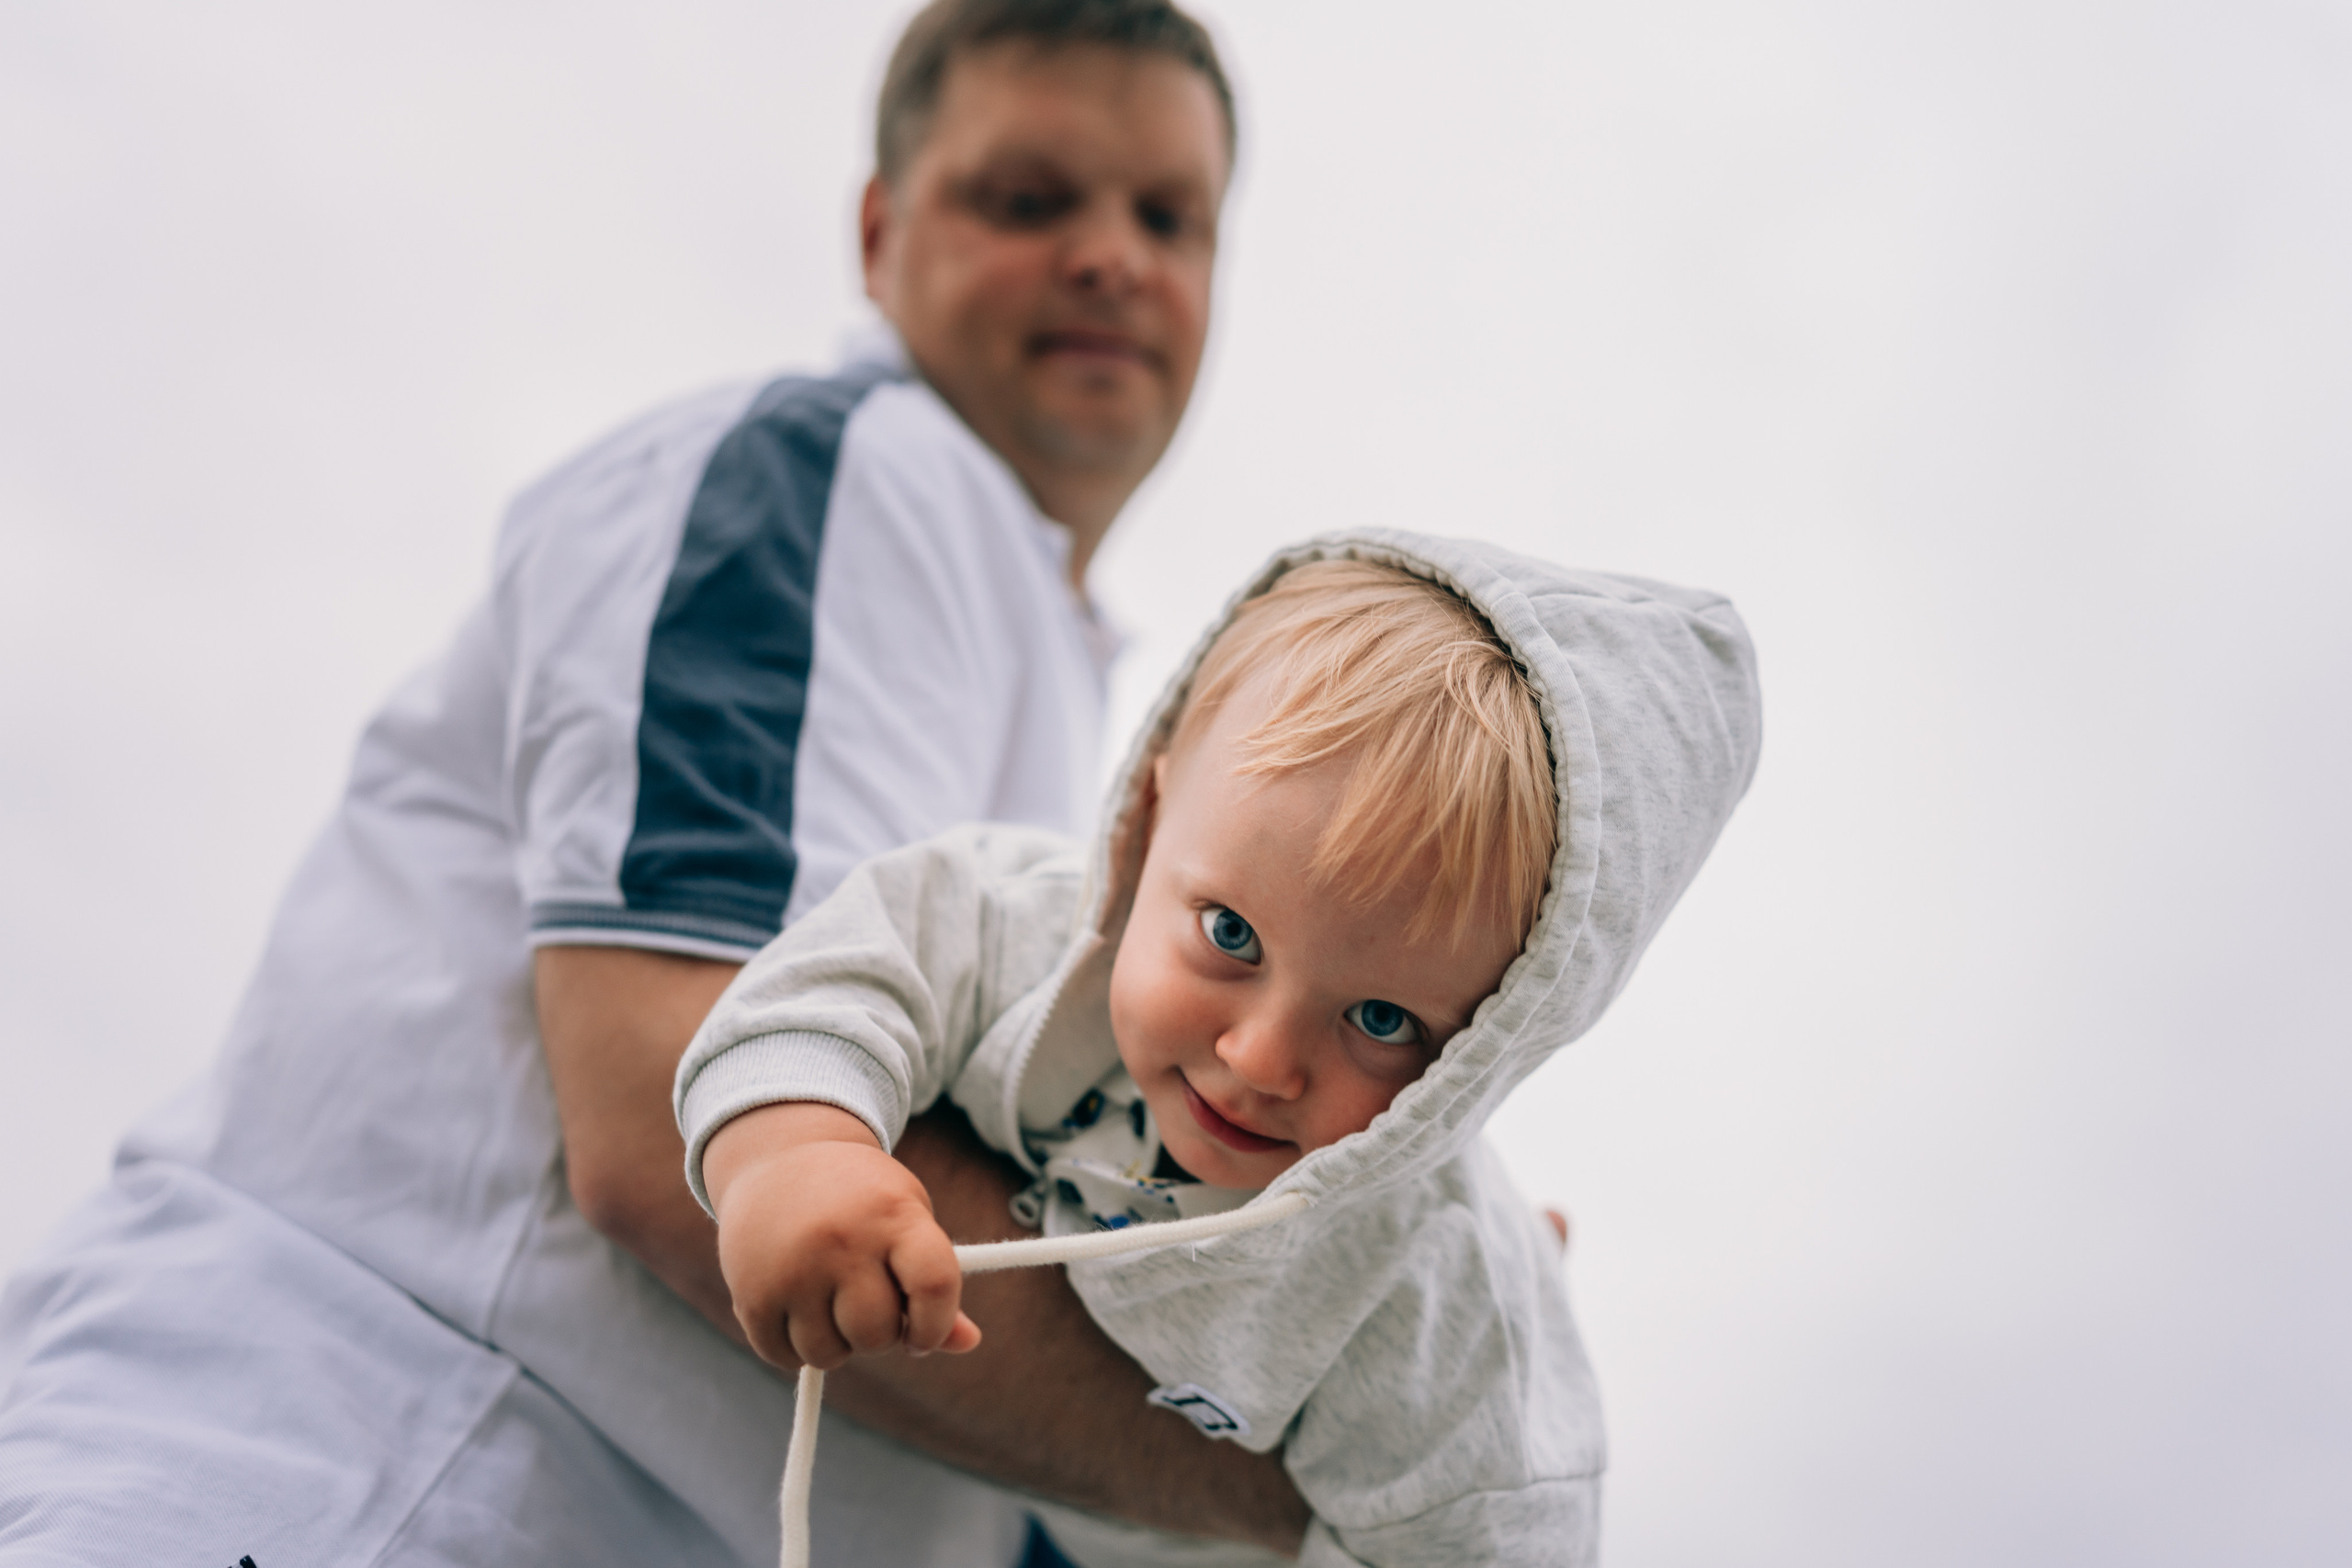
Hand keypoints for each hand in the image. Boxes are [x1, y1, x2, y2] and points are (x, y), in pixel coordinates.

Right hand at [705, 1101, 981, 1371]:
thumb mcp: (905, 1219)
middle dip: (879, 1334)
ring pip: (828, 1354)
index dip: (937, 1325)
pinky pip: (783, 1356)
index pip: (935, 1284)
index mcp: (894, 1215)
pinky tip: (797, 1309)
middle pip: (877, 1333)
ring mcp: (792, 1267)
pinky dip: (794, 1348)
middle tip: (867, 1307)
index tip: (923, 1334)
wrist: (777, 1159)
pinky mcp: (751, 1292)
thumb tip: (968, 1342)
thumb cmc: (861, 1200)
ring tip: (829, 1303)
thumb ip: (933, 1281)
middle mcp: (842, 1240)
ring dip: (835, 1343)